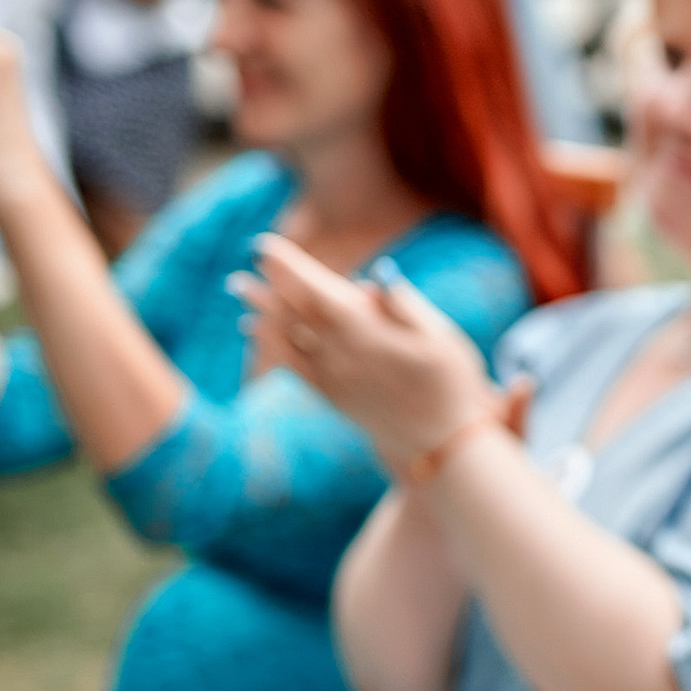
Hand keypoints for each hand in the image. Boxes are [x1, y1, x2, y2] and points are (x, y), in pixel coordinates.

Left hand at [239, 237, 499, 472]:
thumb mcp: (442, 338)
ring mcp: (333, 378)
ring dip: (261, 309)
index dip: (288, 267)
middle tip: (248, 257)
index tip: (263, 246)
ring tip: (239, 287)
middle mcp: (341, 355)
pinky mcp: (331, 397)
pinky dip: (270, 343)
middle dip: (270, 283)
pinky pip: (290, 364)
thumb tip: (376, 274)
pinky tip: (254, 329)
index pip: (316, 291)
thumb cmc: (450, 383)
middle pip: (295, 311)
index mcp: (367, 333)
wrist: (441, 444)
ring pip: (286, 337)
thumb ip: (407, 305)